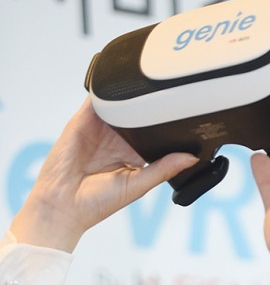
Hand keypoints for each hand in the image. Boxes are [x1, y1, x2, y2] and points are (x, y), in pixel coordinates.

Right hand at [10, 99, 198, 251]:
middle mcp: (117, 140)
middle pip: (139, 114)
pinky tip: (120, 80)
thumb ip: (163, 169)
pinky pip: (96, 97)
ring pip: (120, 103)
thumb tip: (191, 159)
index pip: (154, 135)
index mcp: (133, 156)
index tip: (189, 114)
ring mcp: (100, 128)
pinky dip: (107, 87)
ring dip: (131, 94)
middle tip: (174, 90)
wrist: (63, 204)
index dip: (169, 125)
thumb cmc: (97, 203)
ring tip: (151, 81)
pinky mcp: (83, 119)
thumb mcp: (138, 185)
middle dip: (152, 104)